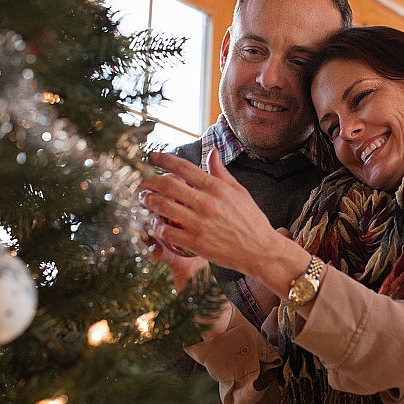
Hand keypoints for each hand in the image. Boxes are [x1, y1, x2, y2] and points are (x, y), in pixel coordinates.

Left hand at [140, 150, 308, 297]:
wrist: (261, 251)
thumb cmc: (251, 220)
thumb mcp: (240, 191)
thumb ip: (221, 172)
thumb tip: (212, 152)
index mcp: (217, 188)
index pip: (185, 167)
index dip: (165, 159)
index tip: (153, 155)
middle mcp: (207, 203)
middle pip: (168, 185)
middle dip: (150, 181)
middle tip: (142, 181)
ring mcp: (200, 224)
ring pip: (163, 207)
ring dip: (148, 202)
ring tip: (144, 200)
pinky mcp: (196, 244)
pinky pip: (167, 232)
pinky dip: (156, 227)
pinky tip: (155, 224)